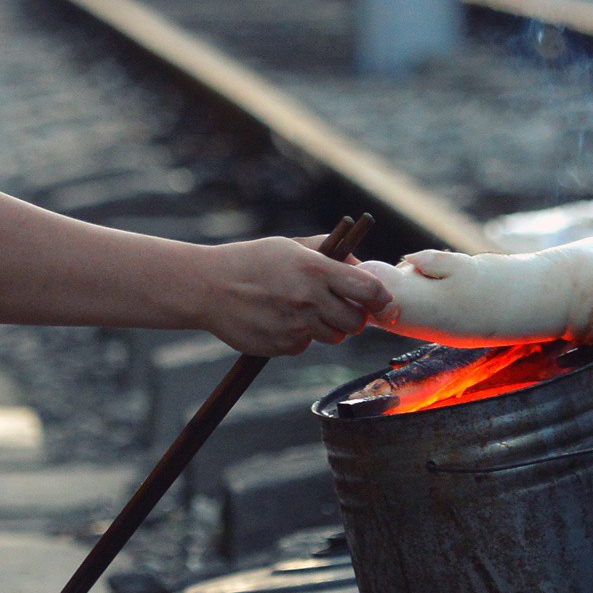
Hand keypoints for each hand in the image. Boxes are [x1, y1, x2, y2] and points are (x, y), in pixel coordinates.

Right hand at [199, 236, 393, 356]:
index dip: (383, 300)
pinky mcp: (282, 345)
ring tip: (302, 311)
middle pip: (356, 321)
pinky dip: (299, 337)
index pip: (369, 290)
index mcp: (314, 269)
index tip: (385, 305)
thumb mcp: (288, 246)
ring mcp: (295, 325)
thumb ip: (328, 253)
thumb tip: (360, 264)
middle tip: (339, 308)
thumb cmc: (249, 261)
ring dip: (326, 327)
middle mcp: (308, 298)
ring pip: (333, 337)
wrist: (207, 287)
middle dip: (354, 317)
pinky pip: (305, 345)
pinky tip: (279, 320)